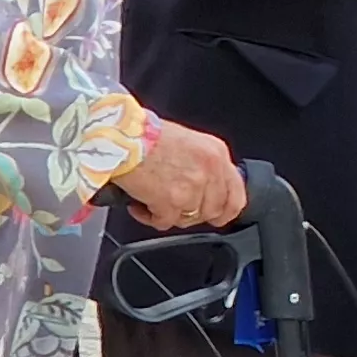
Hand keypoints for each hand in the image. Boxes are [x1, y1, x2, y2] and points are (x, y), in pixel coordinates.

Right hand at [113, 114, 247, 229]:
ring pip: (188, 218)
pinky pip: (165, 222)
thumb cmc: (145, 135)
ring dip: (170, 214)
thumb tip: (204, 187)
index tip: (218, 216)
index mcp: (217, 153)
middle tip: (174, 206)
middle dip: (193, 213)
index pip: (236, 193)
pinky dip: (151, 217)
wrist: (120, 136)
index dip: (226, 210)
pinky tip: (141, 205)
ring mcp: (192, 188)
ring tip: (153, 200)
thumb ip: (202, 165)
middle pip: (213, 210)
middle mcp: (209, 170)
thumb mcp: (188, 142)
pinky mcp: (170, 202)